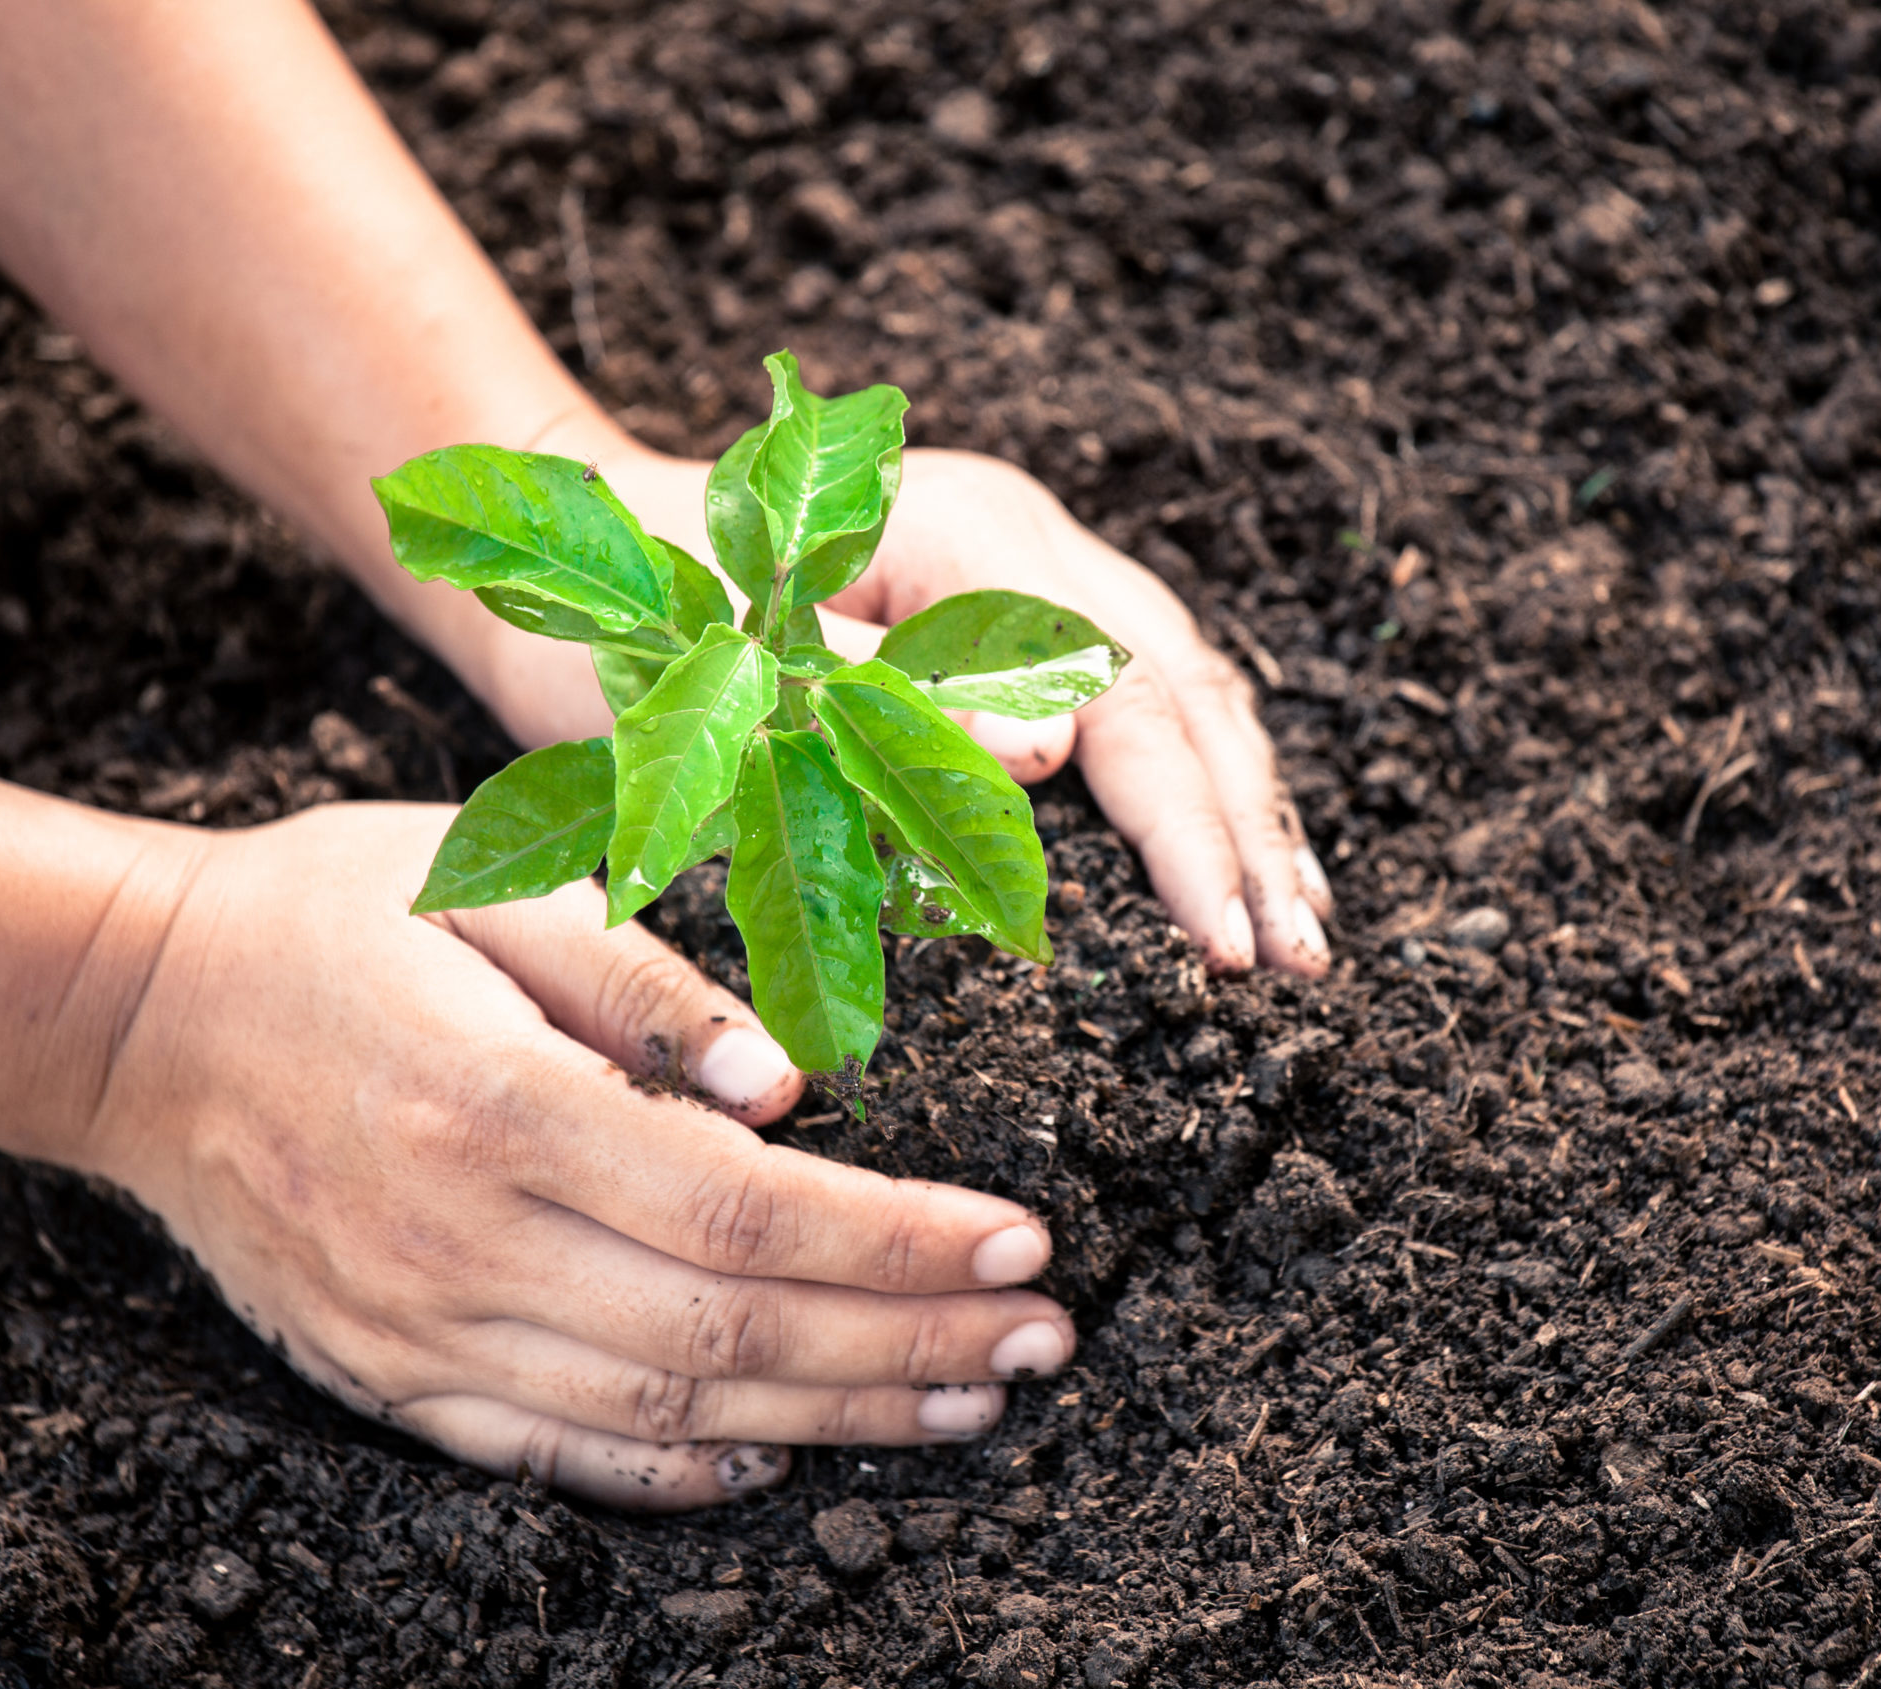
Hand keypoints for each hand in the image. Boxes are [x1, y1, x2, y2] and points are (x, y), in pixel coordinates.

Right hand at [81, 803, 1073, 1509]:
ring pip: (664, 1416)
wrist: (138, 1018)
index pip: (742, 1210)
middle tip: (1045, 1342)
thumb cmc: (333, 916)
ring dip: (835, 1419)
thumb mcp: (493, 882)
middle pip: (728, 1333)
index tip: (1025, 1243)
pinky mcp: (389, 1376)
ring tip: (970, 1404)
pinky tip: (787, 1461)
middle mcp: (459, 1243)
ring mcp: (418, 1330)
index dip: (898, 1243)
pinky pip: (555, 1459)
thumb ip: (648, 983)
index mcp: (495, 1104)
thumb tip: (794, 1083)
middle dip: (910, 1349)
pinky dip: (681, 1478)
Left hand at [484, 437, 1332, 977]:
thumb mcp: (725, 673)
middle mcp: (1021, 538)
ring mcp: (1028, 565)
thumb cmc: (626, 616)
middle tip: (1297, 962)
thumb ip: (888, 701)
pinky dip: (1197, 784)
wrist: (580, 538)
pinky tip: (1236, 858)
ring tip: (1300, 926)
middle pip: (1181, 686)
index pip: (1121, 690)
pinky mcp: (1016, 610)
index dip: (1184, 822)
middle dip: (1243, 829)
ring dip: (1243, 810)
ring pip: (1183, 688)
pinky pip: (1143, 695)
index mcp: (965, 535)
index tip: (1228, 940)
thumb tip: (1058, 758)